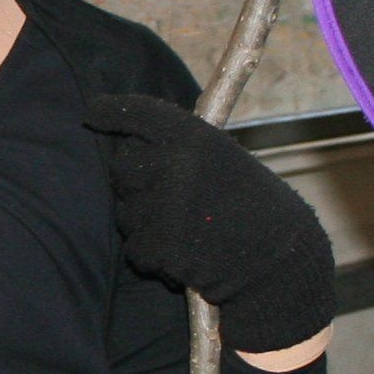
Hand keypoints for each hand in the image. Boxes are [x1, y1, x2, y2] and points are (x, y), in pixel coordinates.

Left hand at [84, 94, 334, 354]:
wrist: (281, 262)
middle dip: (134, 186)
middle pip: (121, 168)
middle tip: (169, 203)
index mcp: (196, 137)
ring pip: (125, 213)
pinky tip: (187, 257)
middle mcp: (177, 164)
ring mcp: (167, 205)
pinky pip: (135, 250)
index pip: (139, 114)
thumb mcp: (224, 162)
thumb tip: (127, 144)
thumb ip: (180, 150)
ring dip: (146, 226)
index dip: (110, 112)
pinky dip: (154, 258)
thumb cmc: (254, 211)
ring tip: (188, 233)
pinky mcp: (162, 244)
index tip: (92, 114)